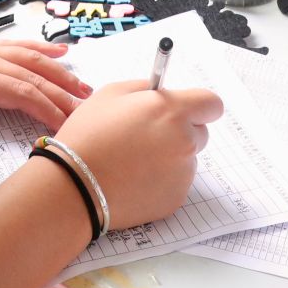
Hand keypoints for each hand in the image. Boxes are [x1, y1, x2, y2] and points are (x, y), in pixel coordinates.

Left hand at [0, 14, 87, 166]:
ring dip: (60, 72)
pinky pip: (17, 46)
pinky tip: (60, 48)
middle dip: (63, 95)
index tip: (69, 127)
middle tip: (92, 114)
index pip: (18, 94)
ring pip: (30, 59)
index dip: (46, 109)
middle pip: (32, 77)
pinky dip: (41, 47)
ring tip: (86, 88)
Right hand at [54, 80, 224, 228]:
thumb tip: (160, 91)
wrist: (75, 186)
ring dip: (169, 156)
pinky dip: (160, 180)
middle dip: (181, 130)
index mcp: (172, 111)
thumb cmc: (89, 135)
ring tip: (133, 160)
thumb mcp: (110, 94)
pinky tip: (133, 178)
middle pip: (200, 132)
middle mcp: (184, 142)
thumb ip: (144, 88)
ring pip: (186, 158)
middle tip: (149, 134)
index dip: (199, 104)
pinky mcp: (176, 198)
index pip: (211, 103)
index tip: (185, 108)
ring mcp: (182, 173)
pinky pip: (175, 182)